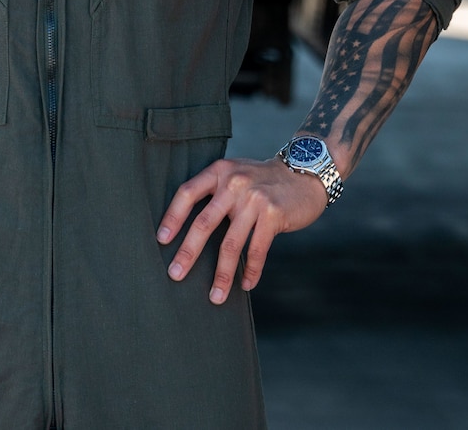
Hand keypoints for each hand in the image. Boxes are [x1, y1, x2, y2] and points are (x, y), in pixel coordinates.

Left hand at [157, 157, 326, 303]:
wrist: (306, 173)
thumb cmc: (263, 180)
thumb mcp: (236, 173)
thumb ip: (215, 191)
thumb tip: (188, 230)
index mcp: (219, 171)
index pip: (187, 193)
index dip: (173, 217)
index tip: (161, 241)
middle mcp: (234, 183)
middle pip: (204, 223)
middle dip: (188, 253)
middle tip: (175, 275)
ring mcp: (254, 199)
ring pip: (231, 244)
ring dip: (222, 275)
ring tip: (215, 297)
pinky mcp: (273, 215)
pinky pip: (257, 250)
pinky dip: (251, 271)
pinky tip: (246, 285)